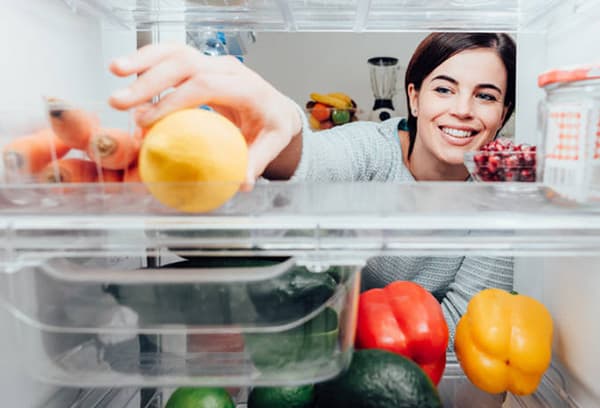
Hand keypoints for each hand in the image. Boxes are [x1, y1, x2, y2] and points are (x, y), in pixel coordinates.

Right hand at [108, 43, 301, 184]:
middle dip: (150, 80)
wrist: (275, 108)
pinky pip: (172, 55)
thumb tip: (242, 183)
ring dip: (143, 60)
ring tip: (114, 71)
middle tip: (121, 102)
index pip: (206, 86)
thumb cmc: (271, 126)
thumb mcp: (272, 144)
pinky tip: (125, 70)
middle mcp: (229, 69)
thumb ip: (256, 162)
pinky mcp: (201, 64)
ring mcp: (214, 63)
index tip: (148, 120)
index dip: (174, 100)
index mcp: (247, 88)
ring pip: (176, 52)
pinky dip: (148, 60)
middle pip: (186, 64)